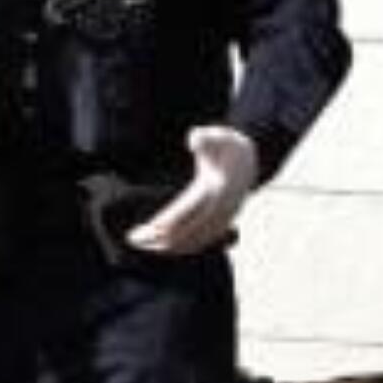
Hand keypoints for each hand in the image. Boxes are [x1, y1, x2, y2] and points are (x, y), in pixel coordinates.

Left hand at [126, 126, 258, 255]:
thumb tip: (193, 138)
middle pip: (189, 231)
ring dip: (167, 246)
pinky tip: (161, 248)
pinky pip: (200, 243)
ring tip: (141, 244)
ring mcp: (224, 220)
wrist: (249, 159)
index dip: (170, 220)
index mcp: (218, 189)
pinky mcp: (222, 226)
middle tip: (133, 238)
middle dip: (161, 238)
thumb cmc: (226, 145)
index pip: (191, 210)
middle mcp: (222, 209)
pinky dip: (180, 248)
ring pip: (193, 241)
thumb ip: (205, 136)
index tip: (150, 227)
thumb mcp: (218, 135)